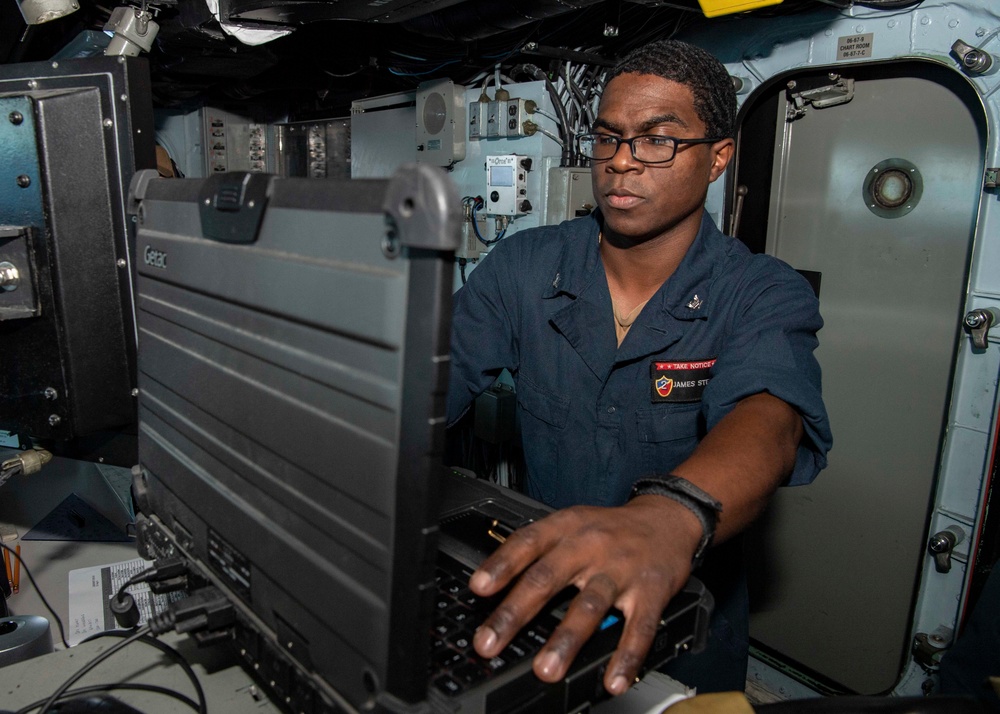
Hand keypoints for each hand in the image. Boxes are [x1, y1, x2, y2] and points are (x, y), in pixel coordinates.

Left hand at [468, 494, 702, 694]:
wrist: (668, 519)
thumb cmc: (612, 528)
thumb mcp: (572, 523)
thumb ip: (538, 550)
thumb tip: (492, 582)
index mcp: (567, 527)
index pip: (527, 543)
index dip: (501, 565)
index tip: (479, 588)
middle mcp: (590, 546)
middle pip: (548, 578)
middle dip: (515, 613)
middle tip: (490, 641)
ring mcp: (621, 570)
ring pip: (589, 606)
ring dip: (565, 641)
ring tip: (545, 669)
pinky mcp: (651, 592)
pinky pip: (639, 628)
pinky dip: (626, 657)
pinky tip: (612, 680)